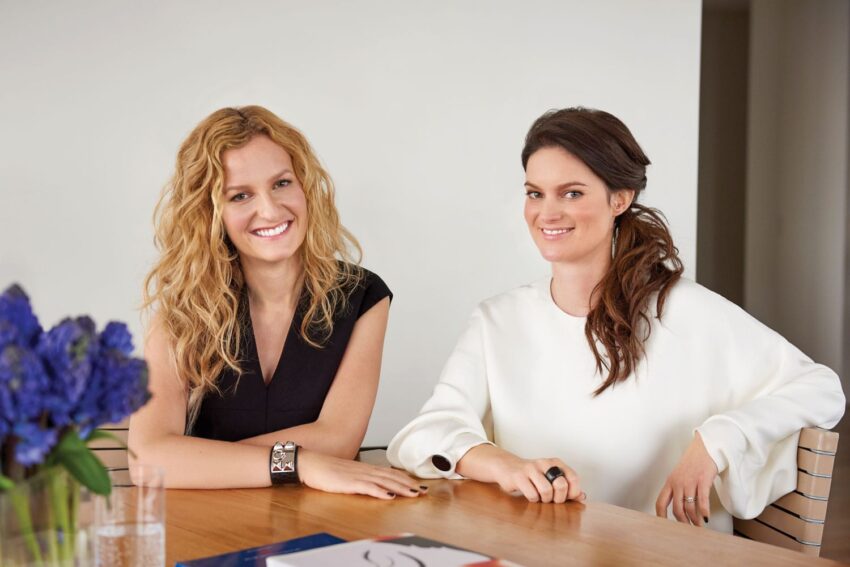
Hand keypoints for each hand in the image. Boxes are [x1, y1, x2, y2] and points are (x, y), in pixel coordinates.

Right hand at [298, 449, 425, 499]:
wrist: (311, 463)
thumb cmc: (326, 470)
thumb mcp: (347, 474)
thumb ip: (361, 479)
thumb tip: (373, 484)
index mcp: (365, 468)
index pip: (390, 473)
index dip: (405, 479)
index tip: (418, 485)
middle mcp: (365, 470)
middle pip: (392, 477)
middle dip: (409, 484)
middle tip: (424, 491)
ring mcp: (358, 476)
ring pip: (384, 482)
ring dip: (401, 488)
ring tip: (414, 494)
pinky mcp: (350, 483)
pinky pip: (368, 488)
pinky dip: (380, 492)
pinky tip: (390, 496)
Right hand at [458, 444, 583, 503]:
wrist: (507, 467)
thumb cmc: (532, 476)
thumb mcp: (550, 478)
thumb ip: (567, 487)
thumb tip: (582, 497)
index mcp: (555, 462)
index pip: (573, 478)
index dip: (572, 492)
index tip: (566, 497)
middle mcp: (544, 463)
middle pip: (561, 485)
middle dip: (558, 498)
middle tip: (551, 499)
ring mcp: (531, 468)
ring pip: (546, 491)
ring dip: (544, 500)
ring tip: (540, 497)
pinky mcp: (518, 476)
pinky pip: (532, 494)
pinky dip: (533, 499)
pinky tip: (529, 494)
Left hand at [655, 432, 717, 525]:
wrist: (705, 448)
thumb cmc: (693, 462)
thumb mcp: (679, 475)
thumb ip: (677, 489)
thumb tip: (679, 508)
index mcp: (670, 482)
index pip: (660, 503)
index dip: (661, 516)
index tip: (665, 526)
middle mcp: (678, 483)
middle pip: (676, 509)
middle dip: (682, 522)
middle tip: (688, 529)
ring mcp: (690, 482)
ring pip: (689, 507)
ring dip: (694, 520)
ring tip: (699, 525)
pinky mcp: (702, 480)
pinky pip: (702, 500)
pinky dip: (704, 511)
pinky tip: (706, 518)